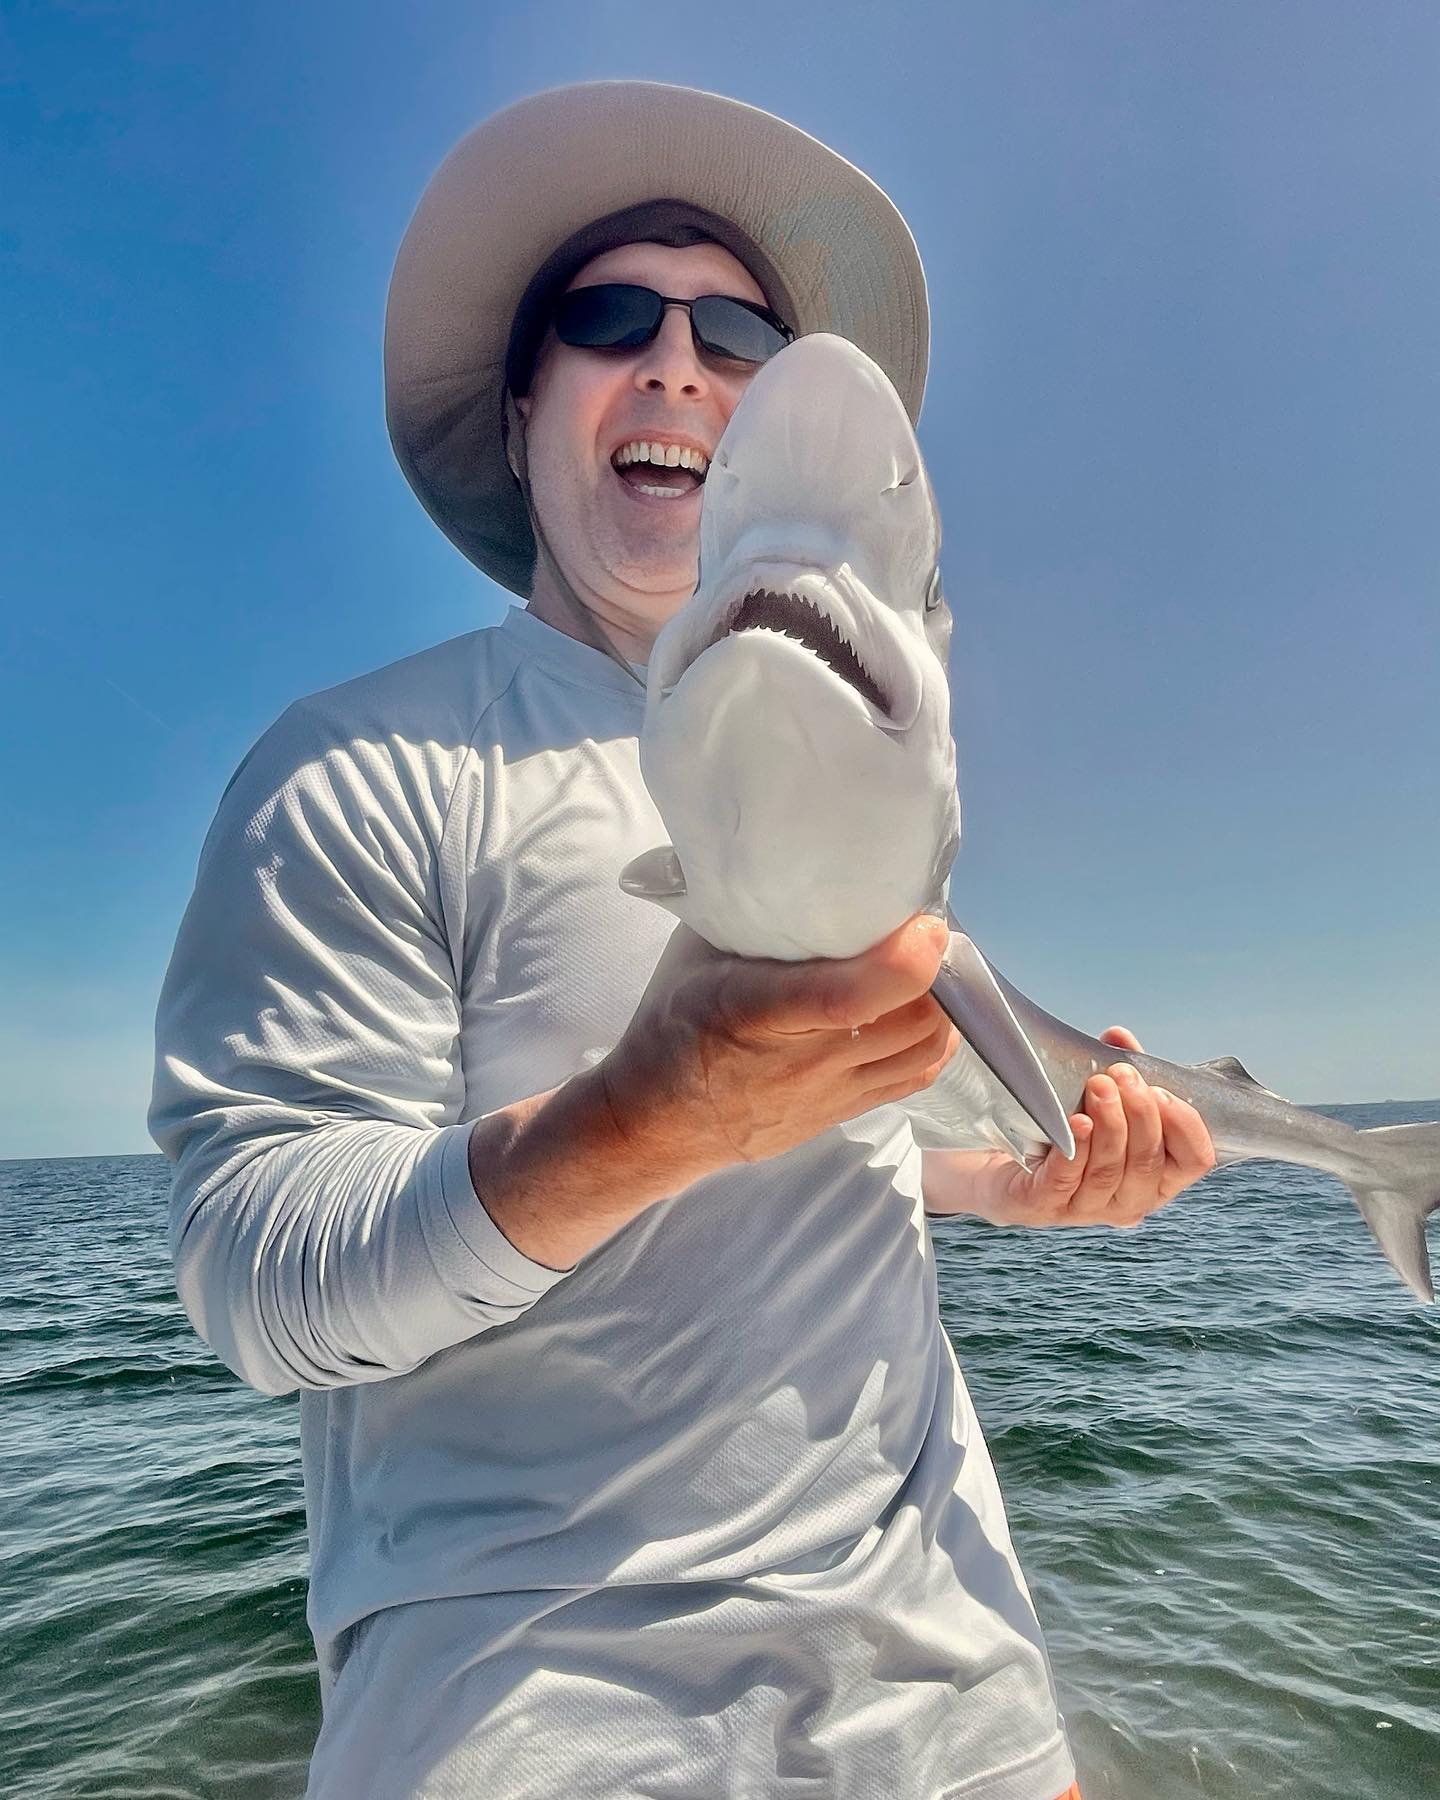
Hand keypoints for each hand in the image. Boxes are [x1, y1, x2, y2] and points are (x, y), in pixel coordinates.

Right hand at [599, 913, 961, 1185]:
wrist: (657, 1121)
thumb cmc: (673, 1023)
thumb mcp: (696, 953)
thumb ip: (746, 908)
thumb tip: (790, 855)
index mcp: (758, 1010)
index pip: (850, 997)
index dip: (903, 960)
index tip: (922, 923)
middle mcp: (804, 1060)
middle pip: (909, 1020)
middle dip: (932, 968)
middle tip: (919, 929)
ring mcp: (830, 1094)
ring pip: (922, 1049)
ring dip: (938, 1004)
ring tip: (922, 968)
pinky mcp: (844, 1113)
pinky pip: (914, 1077)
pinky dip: (931, 1039)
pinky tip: (920, 1010)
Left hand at [979, 1026, 1215, 1228]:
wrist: (1004, 1166)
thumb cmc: (1066, 1133)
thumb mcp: (1102, 1103)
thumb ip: (1120, 1074)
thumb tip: (1119, 1037)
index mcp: (1157, 1179)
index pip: (1194, 1160)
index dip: (1184, 1125)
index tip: (1161, 1090)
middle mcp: (1129, 1201)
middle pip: (1148, 1163)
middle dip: (1140, 1114)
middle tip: (1122, 1074)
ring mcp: (1087, 1210)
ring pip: (1108, 1171)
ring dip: (1109, 1124)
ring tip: (1099, 1086)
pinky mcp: (1044, 1206)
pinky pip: (1066, 1180)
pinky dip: (1076, 1149)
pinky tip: (1077, 1122)